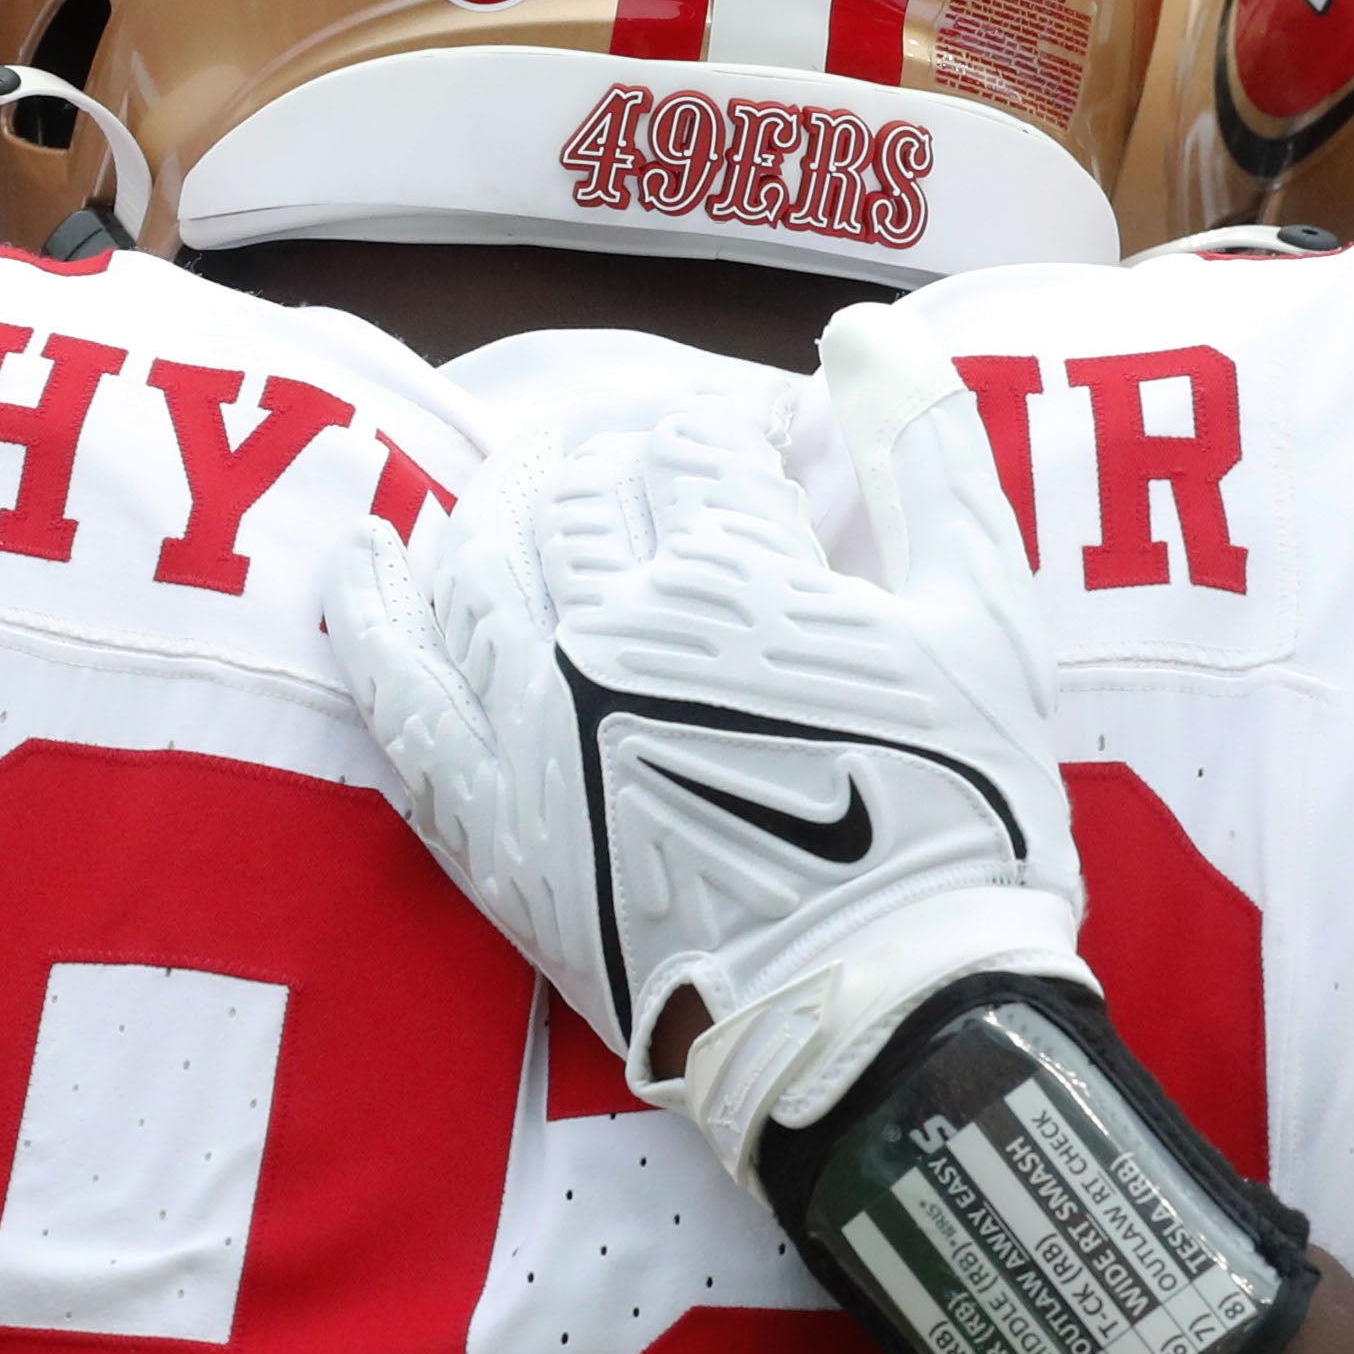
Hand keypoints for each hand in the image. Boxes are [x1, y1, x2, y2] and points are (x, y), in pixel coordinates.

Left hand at [323, 304, 1087, 1183]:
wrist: (882, 1022)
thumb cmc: (956, 820)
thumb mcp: (986, 620)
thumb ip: (931, 458)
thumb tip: (867, 331)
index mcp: (731, 571)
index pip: (695, 439)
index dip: (738, 425)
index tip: (770, 445)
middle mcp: (605, 626)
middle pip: (580, 487)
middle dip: (627, 457)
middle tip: (667, 475)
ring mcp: (528, 720)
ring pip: (481, 557)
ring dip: (514, 508)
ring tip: (549, 500)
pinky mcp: (484, 816)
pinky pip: (395, 687)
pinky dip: (371, 610)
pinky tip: (367, 556)